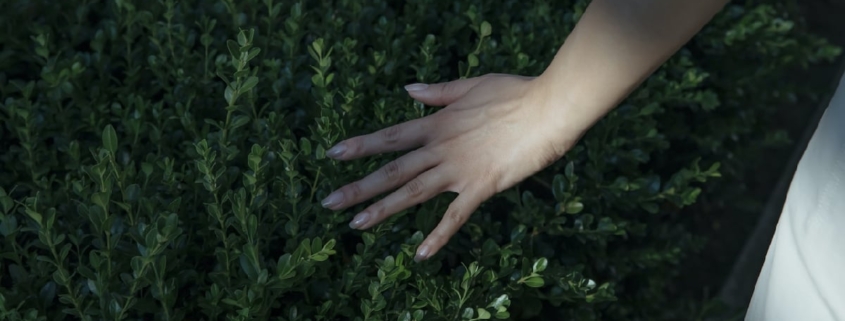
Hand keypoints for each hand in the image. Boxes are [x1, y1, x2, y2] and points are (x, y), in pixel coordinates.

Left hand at [320, 73, 582, 261]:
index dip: (360, 146)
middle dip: (358, 187)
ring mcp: (459, 169)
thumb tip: (407, 89)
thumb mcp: (472, 85)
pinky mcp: (481, 187)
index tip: (332, 154)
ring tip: (355, 225)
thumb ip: (438, 91)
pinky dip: (437, 236)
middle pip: (392, 169)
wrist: (548, 109)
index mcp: (438, 123)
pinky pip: (454, 216)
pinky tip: (421, 254)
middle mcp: (441, 148)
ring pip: (412, 192)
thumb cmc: (515, 93)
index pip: (391, 137)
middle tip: (328, 202)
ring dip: (382, 209)